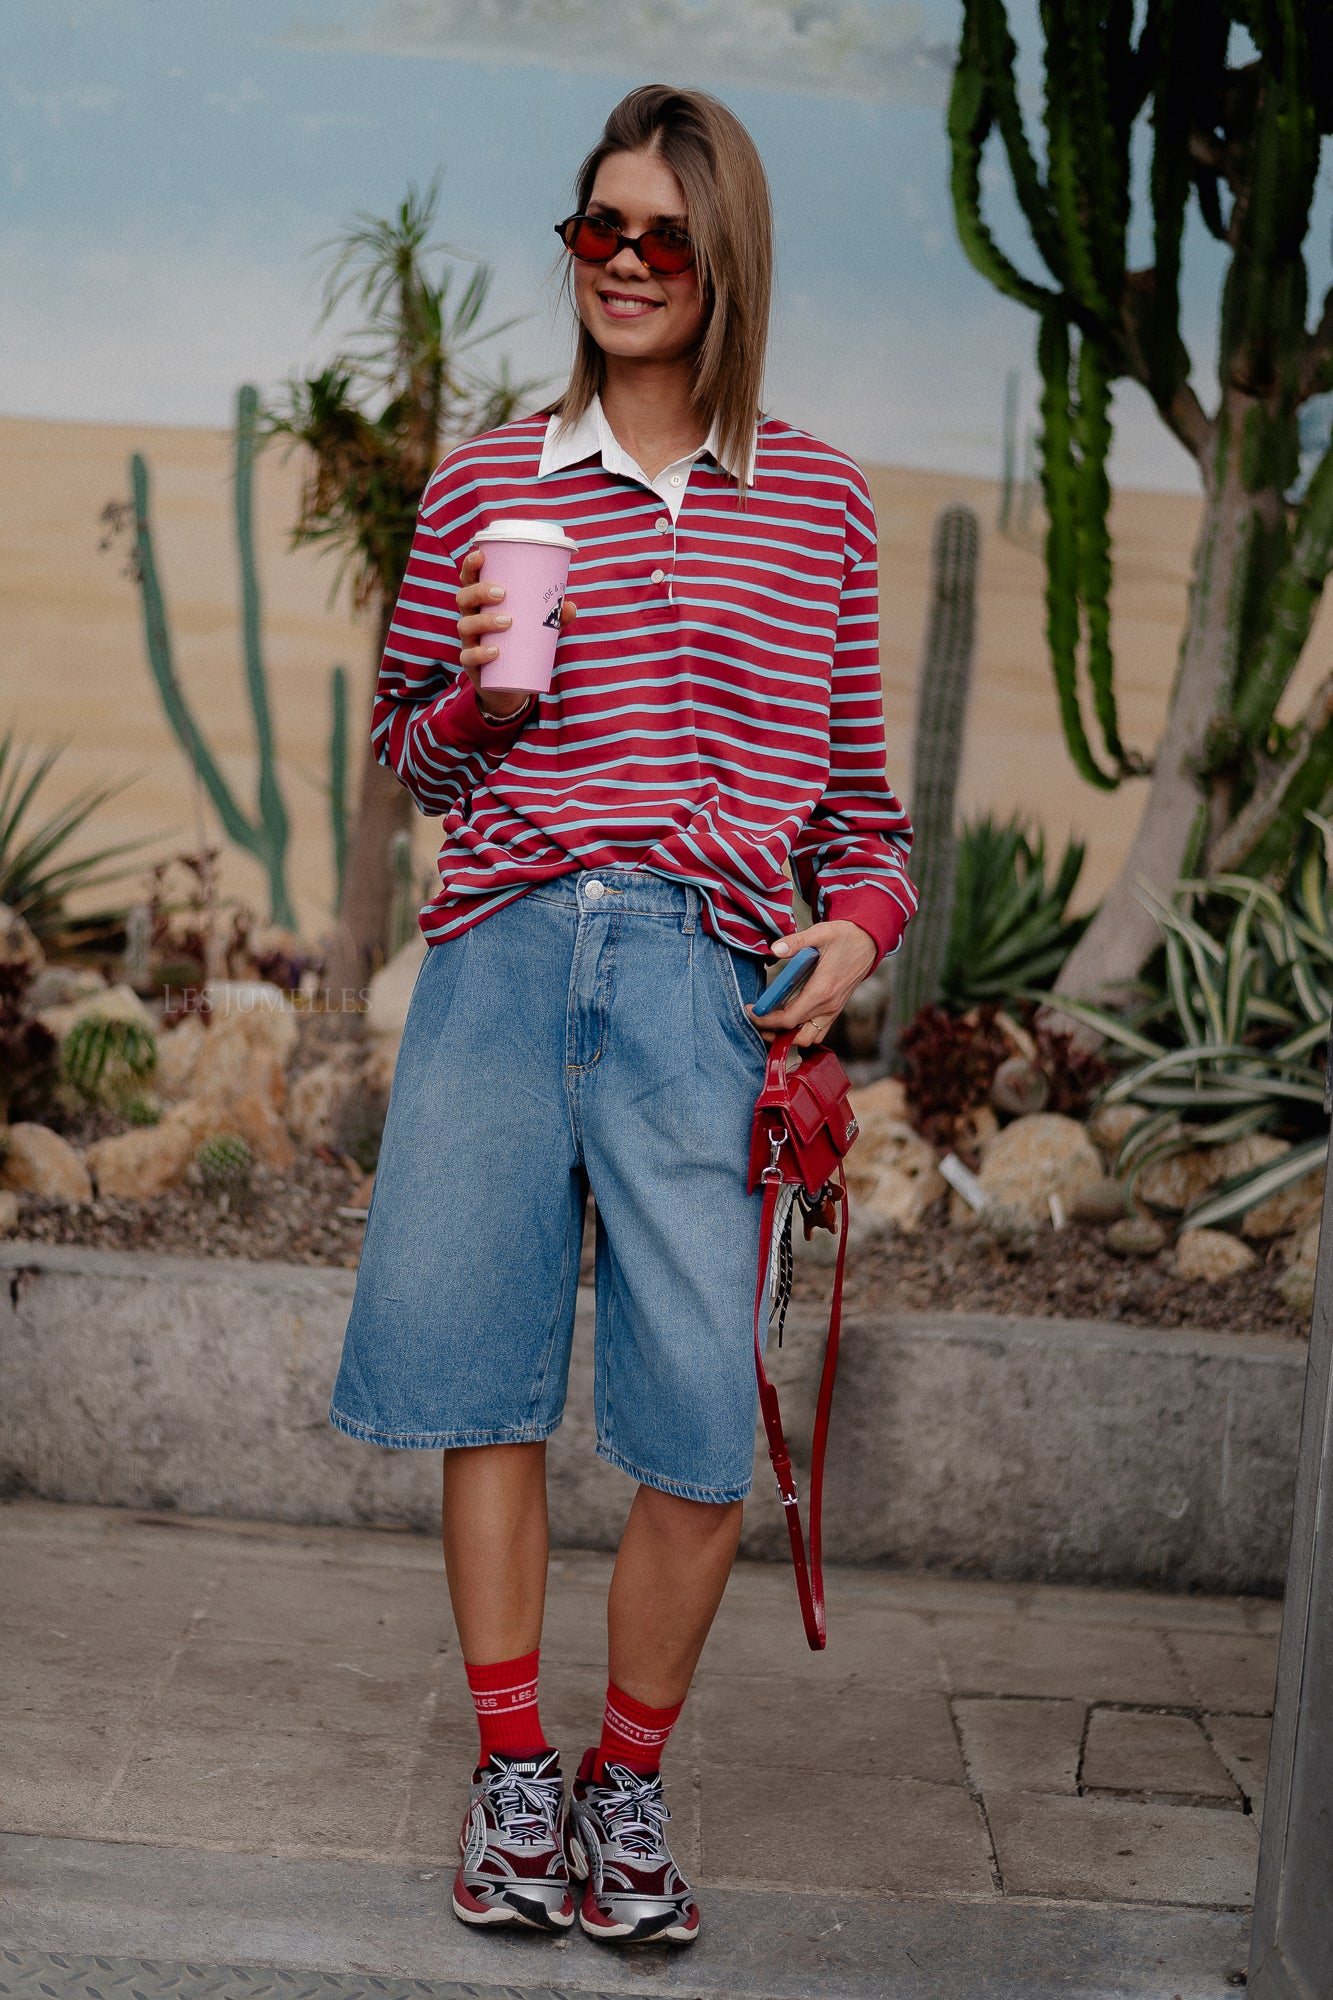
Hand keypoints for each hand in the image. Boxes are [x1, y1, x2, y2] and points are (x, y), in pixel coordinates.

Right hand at [457, 546, 577, 718]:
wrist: (509, 685)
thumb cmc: (521, 644)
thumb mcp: (539, 628)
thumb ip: (554, 617)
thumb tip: (570, 606)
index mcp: (481, 602)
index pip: (469, 579)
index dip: (470, 566)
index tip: (481, 555)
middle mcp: (470, 618)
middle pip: (463, 598)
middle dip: (479, 591)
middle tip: (503, 592)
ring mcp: (469, 641)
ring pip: (465, 625)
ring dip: (484, 620)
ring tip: (508, 621)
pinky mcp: (471, 664)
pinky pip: (468, 657)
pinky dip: (480, 653)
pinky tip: (495, 652)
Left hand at [747, 920, 877, 1048]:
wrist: (868, 942)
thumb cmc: (844, 936)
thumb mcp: (820, 933)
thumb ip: (795, 942)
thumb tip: (774, 949)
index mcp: (822, 990)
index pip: (789, 1019)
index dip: (766, 1020)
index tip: (750, 1011)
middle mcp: (828, 1006)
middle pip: (796, 1036)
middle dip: (773, 1033)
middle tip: (756, 1019)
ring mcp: (833, 1011)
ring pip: (808, 1039)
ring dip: (787, 1037)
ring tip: (769, 1023)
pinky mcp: (835, 1010)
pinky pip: (817, 1032)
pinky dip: (800, 1033)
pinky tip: (787, 1020)